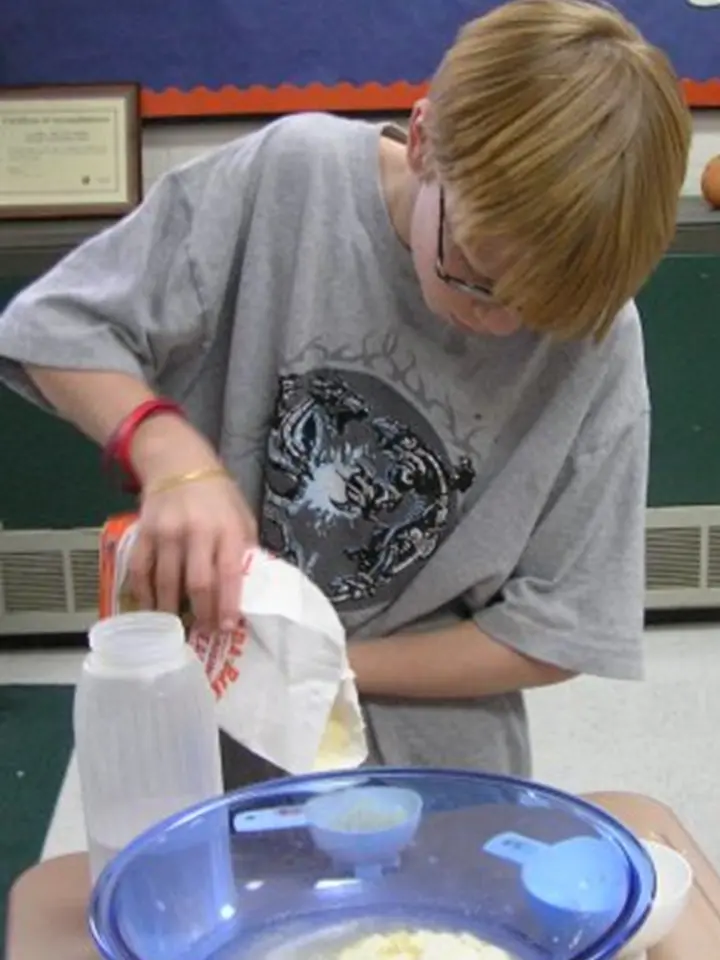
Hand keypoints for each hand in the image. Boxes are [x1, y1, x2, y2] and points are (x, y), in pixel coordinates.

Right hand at [126, 414, 256, 631]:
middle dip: (202, 613)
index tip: (226, 627)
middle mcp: (196, 531)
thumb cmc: (217, 494)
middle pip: (198, 584)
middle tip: (204, 631)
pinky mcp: (143, 532)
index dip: (227, 604)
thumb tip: (249, 586)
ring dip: (171, 610)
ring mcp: (166, 532)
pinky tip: (151, 608)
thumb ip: (244, 547)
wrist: (177, 462)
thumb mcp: (241, 515)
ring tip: (178, 626)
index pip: (229, 574)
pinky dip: (144, 594)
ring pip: (166, 582)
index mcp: (226, 528)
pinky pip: (140, 571)